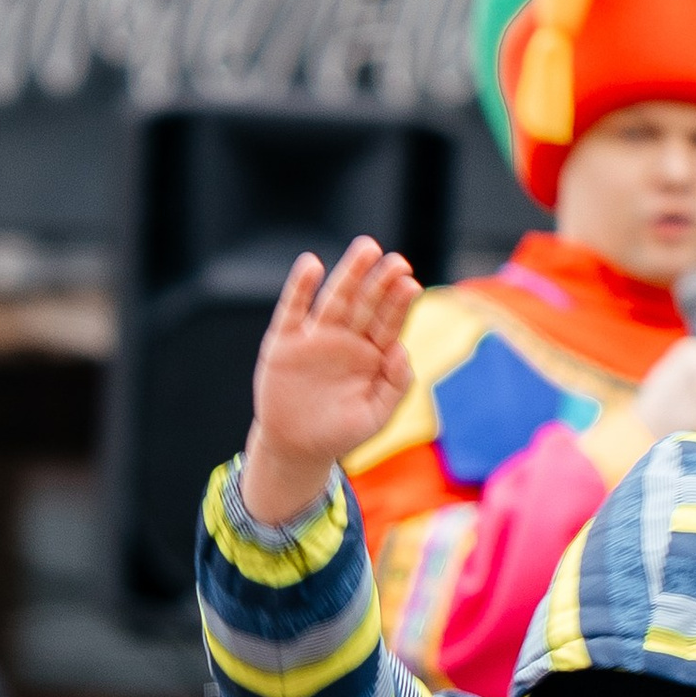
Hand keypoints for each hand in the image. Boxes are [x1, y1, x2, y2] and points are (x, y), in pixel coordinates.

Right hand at [242, 238, 420, 526]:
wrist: (296, 448)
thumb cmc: (340, 433)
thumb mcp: (375, 417)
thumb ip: (394, 387)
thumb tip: (402, 350)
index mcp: (372, 354)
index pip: (389, 322)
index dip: (399, 303)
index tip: (410, 283)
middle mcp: (346, 339)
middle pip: (366, 303)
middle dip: (381, 281)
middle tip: (397, 260)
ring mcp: (316, 337)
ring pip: (335, 298)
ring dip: (350, 273)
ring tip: (367, 248)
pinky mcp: (285, 342)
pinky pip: (293, 310)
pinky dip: (300, 287)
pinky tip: (311, 265)